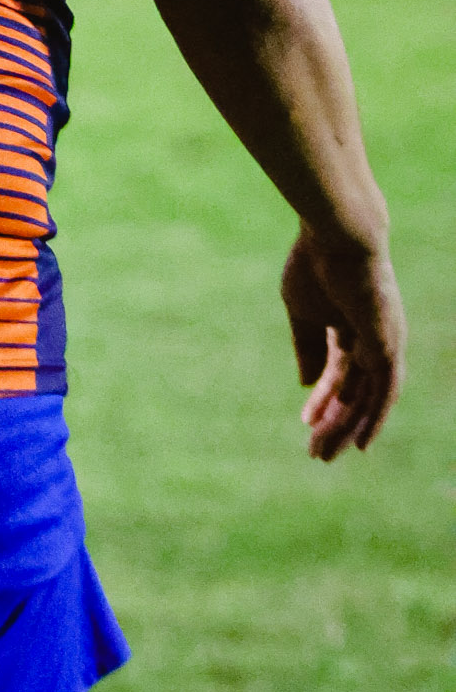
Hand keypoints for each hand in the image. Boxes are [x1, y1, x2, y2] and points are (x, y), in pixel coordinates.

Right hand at [281, 229, 405, 460]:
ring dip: (347, 427)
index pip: (339, 374)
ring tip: (325, 453)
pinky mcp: (389, 347)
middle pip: (355, 392)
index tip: (305, 422)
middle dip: (334, 422)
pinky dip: (374, 419)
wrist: (337, 237)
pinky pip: (385, 393)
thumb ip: (307, 347)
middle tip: (316, 453)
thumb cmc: (315, 265)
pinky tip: (360, 443)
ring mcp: (383, 344)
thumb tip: (307, 383)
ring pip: (368, 398)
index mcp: (350, 327)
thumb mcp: (302, 312)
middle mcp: (372, 339)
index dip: (322, 399)